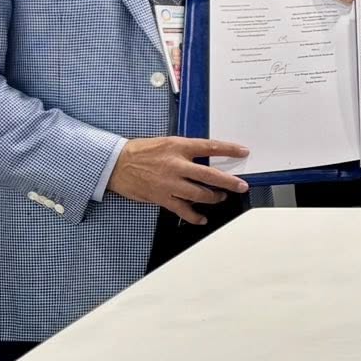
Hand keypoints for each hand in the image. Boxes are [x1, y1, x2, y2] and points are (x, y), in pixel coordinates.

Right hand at [109, 136, 250, 224]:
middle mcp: (176, 165)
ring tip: (221, 198)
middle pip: (209, 175)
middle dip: (229, 182)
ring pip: (199, 194)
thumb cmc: (141, 151)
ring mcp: (169, 183)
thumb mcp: (167, 142)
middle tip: (241, 186)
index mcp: (179, 147)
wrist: (116, 164)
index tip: (243, 152)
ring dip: (213, 198)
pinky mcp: (161, 197)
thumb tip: (206, 157)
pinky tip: (202, 218)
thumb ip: (186, 150)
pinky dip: (194, 216)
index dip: (229, 149)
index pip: (210, 147)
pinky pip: (182, 210)